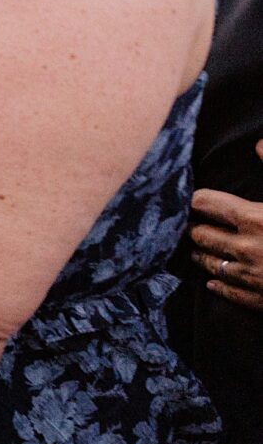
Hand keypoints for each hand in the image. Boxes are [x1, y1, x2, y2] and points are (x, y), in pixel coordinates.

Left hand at [192, 140, 262, 310]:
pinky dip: (220, 286)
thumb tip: (258, 143)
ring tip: (194, 249)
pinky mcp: (262, 300)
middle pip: (202, 235)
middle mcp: (245, 248)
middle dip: (194, 227)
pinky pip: (231, 293)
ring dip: (201, 255)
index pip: (206, 204)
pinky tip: (213, 283)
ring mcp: (252, 277)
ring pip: (211, 264)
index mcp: (254, 219)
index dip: (196, 199)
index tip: (191, 197)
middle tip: (188, 223)